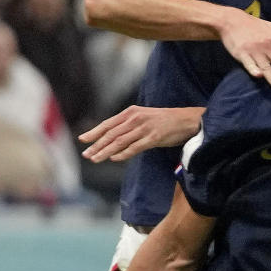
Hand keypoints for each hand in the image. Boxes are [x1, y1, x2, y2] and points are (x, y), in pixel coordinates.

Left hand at [78, 106, 204, 161]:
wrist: (187, 119)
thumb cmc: (165, 120)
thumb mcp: (144, 117)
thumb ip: (128, 125)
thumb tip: (111, 138)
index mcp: (132, 112)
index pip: (109, 123)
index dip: (95, 132)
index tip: (83, 140)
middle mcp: (136, 118)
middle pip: (112, 133)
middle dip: (97, 145)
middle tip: (86, 154)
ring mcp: (145, 128)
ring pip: (120, 141)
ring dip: (106, 151)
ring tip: (96, 159)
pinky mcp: (154, 137)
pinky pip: (135, 147)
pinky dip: (123, 154)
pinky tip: (114, 159)